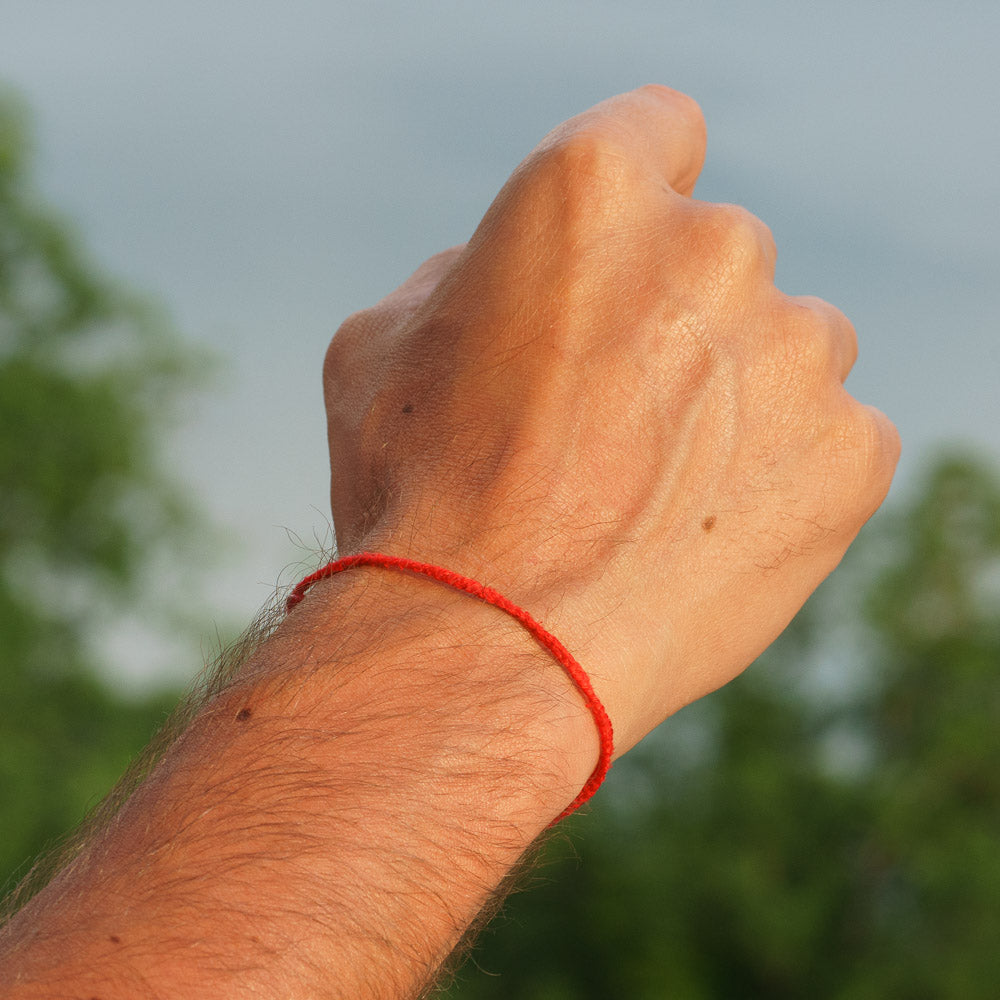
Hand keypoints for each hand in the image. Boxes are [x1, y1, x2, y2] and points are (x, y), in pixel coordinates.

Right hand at [322, 85, 898, 753]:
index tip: (620, 258)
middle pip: (723, 252)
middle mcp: (715, 246)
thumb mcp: (381, 349)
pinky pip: (833, 437)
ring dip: (739, 393)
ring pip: (787, 345)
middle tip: (613, 416)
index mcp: (592, 192)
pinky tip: (705, 531)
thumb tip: (500, 283)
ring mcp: (797, 351)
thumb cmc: (419, 495)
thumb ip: (464, 281)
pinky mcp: (851, 454)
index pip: (659, 129)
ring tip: (657, 490)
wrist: (488, 651)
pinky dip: (783, 474)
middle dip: (676, 315)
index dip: (635, 193)